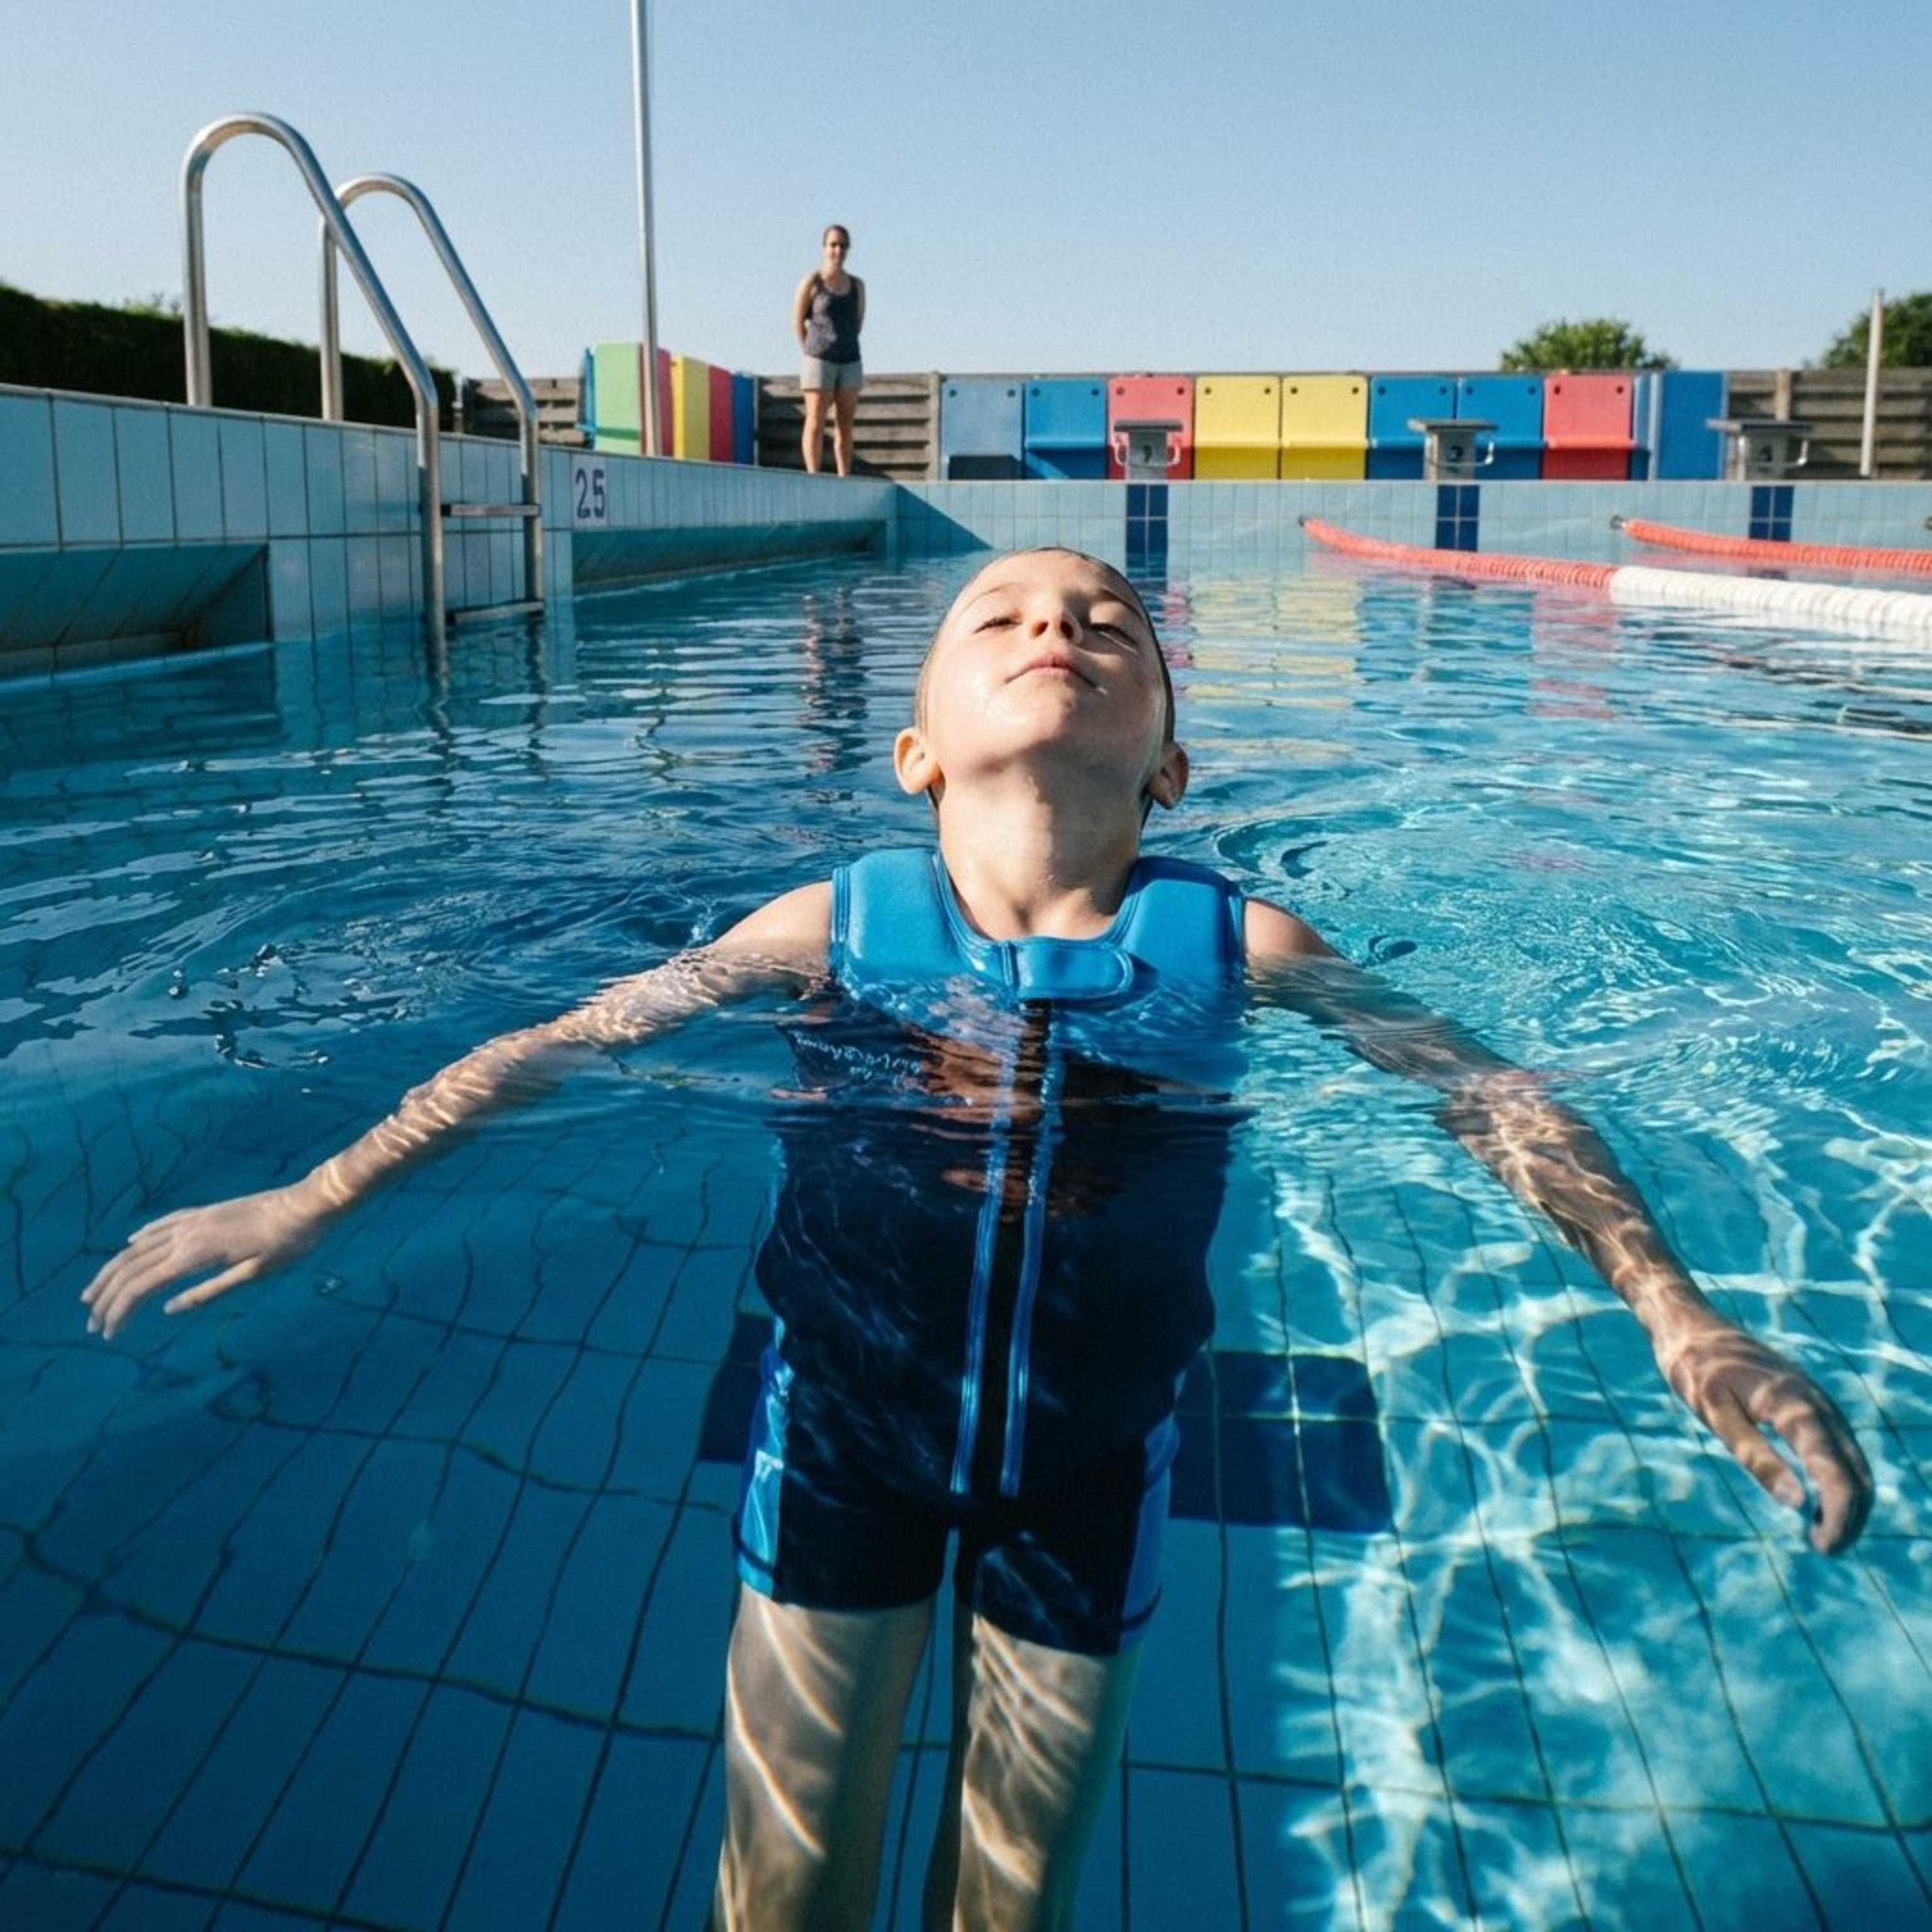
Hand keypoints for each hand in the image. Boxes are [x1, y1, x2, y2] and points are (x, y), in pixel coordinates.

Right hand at [81, 1184, 332, 1340]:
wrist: (308, 1203)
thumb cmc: (288, 1244)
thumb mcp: (253, 1275)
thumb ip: (208, 1292)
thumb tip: (167, 1310)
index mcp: (196, 1254)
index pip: (142, 1287)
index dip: (120, 1311)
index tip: (107, 1334)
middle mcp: (186, 1233)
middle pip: (131, 1267)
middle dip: (107, 1296)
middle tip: (93, 1323)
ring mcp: (194, 1219)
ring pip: (140, 1246)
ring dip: (114, 1270)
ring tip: (96, 1291)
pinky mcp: (205, 1212)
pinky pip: (163, 1225)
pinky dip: (141, 1239)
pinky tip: (130, 1245)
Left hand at [1654, 1313, 1873, 1553]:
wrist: (1689, 1323)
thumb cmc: (1695, 1369)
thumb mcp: (1715, 1416)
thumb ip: (1756, 1458)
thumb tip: (1797, 1504)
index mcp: (1797, 1407)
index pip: (1837, 1473)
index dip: (1838, 1517)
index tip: (1821, 1549)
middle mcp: (1818, 1403)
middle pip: (1856, 1471)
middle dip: (1849, 1516)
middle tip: (1823, 1549)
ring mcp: (1817, 1400)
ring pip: (1852, 1460)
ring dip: (1847, 1500)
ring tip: (1821, 1534)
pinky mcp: (1808, 1402)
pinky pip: (1837, 1446)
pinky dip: (1838, 1478)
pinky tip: (1815, 1500)